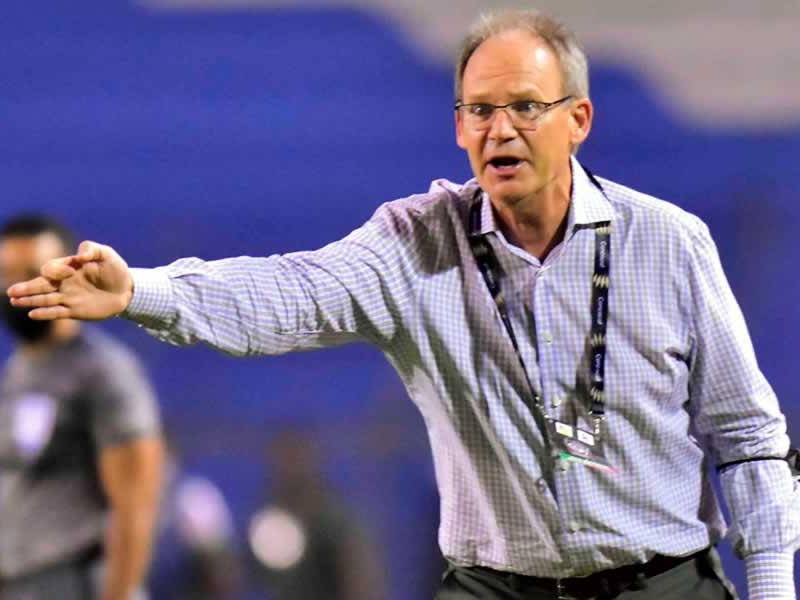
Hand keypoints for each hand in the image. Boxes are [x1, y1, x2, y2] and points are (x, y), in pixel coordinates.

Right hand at [6, 241, 133, 320]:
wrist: (127, 290)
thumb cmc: (115, 269)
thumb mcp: (106, 254)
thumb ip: (93, 249)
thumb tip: (80, 255)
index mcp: (69, 267)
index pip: (52, 268)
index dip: (56, 270)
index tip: (69, 272)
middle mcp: (64, 283)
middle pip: (41, 285)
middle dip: (26, 288)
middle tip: (11, 292)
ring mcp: (68, 297)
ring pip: (45, 299)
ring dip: (30, 300)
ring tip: (14, 301)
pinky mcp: (75, 311)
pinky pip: (57, 312)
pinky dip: (45, 313)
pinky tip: (32, 314)